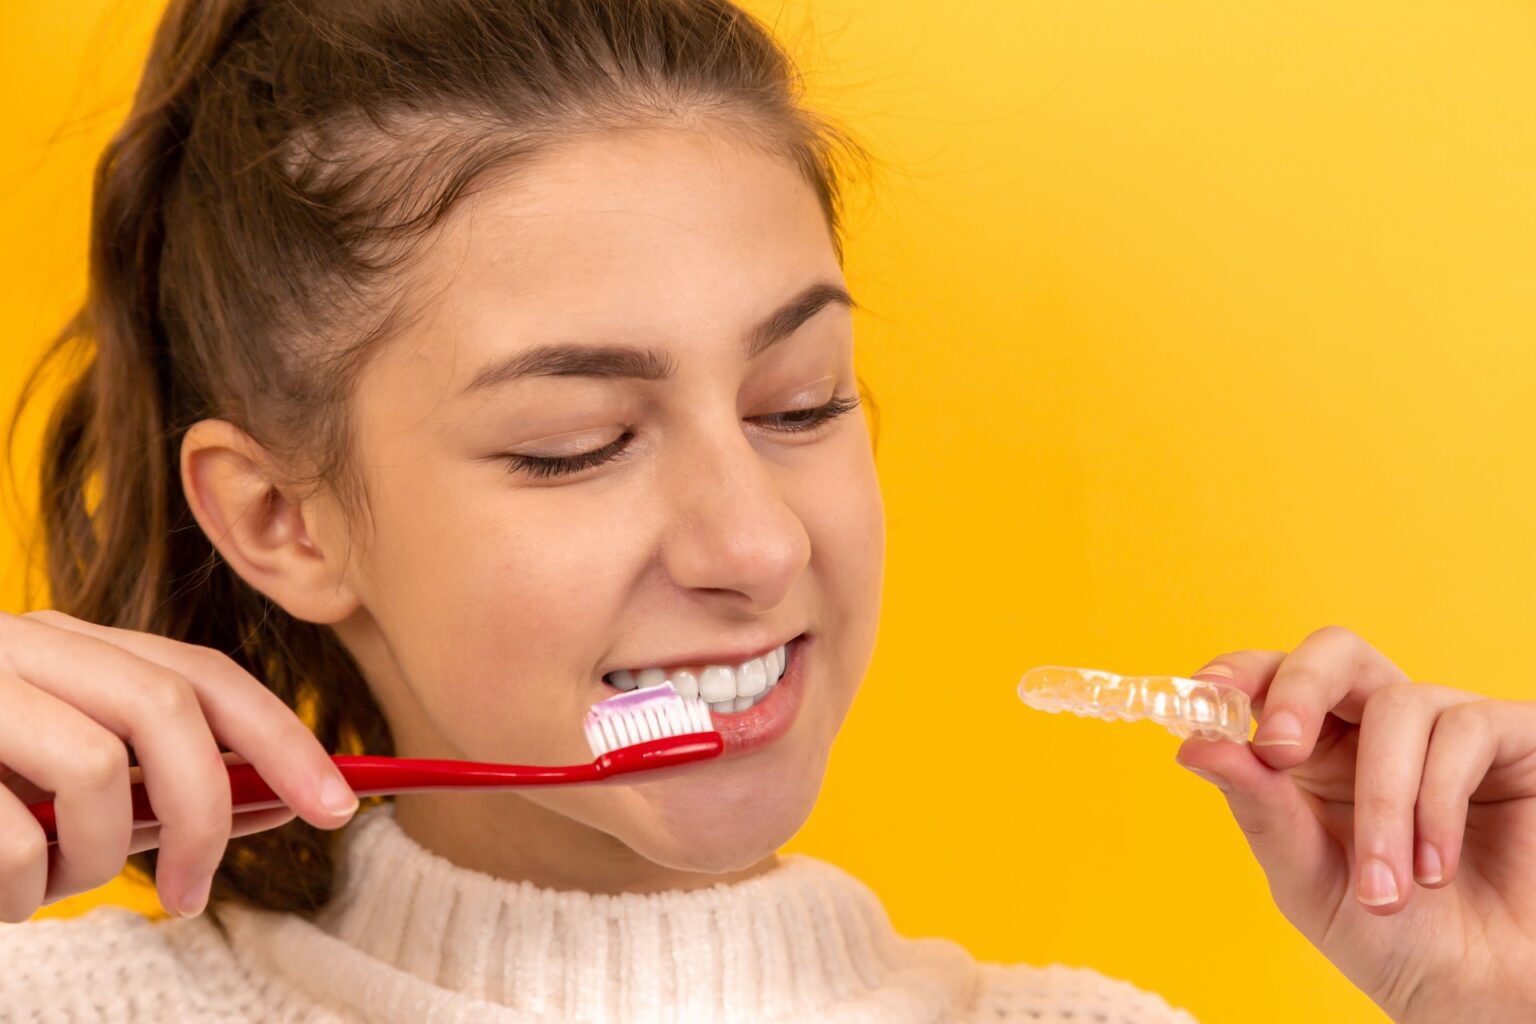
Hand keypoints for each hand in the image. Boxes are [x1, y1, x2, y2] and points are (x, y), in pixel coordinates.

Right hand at [0, 609, 359, 920]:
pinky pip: (17, 838)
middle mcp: (29, 644)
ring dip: (95, 856)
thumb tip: (277, 802)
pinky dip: (23, 886)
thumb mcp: (60, 783)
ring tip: (50, 885)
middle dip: (206, 810)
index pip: (205, 676)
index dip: (284, 739)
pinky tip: (5, 894)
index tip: (339, 806)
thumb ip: (156, 791)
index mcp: (72, 647)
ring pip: (96, 768)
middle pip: (169, 705)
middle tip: (193, 894)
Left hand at [1175, 625, 1535, 1023]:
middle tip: (1280, 751)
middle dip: (1298, 690)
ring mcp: (1448, 728)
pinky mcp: (1513, 739)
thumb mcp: (1307, 877)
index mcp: (1317, 752)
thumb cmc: (1394, 941)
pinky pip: (1464, 731)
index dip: (1239, 672)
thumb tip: (1194, 744)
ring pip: (1398, 707)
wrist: (1480, 995)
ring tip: (1386, 891)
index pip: (1272, 679)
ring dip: (1383, 803)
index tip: (1205, 696)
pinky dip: (1438, 803)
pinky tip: (1435, 868)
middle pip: (1335, 652)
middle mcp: (1379, 729)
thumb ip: (1258, 807)